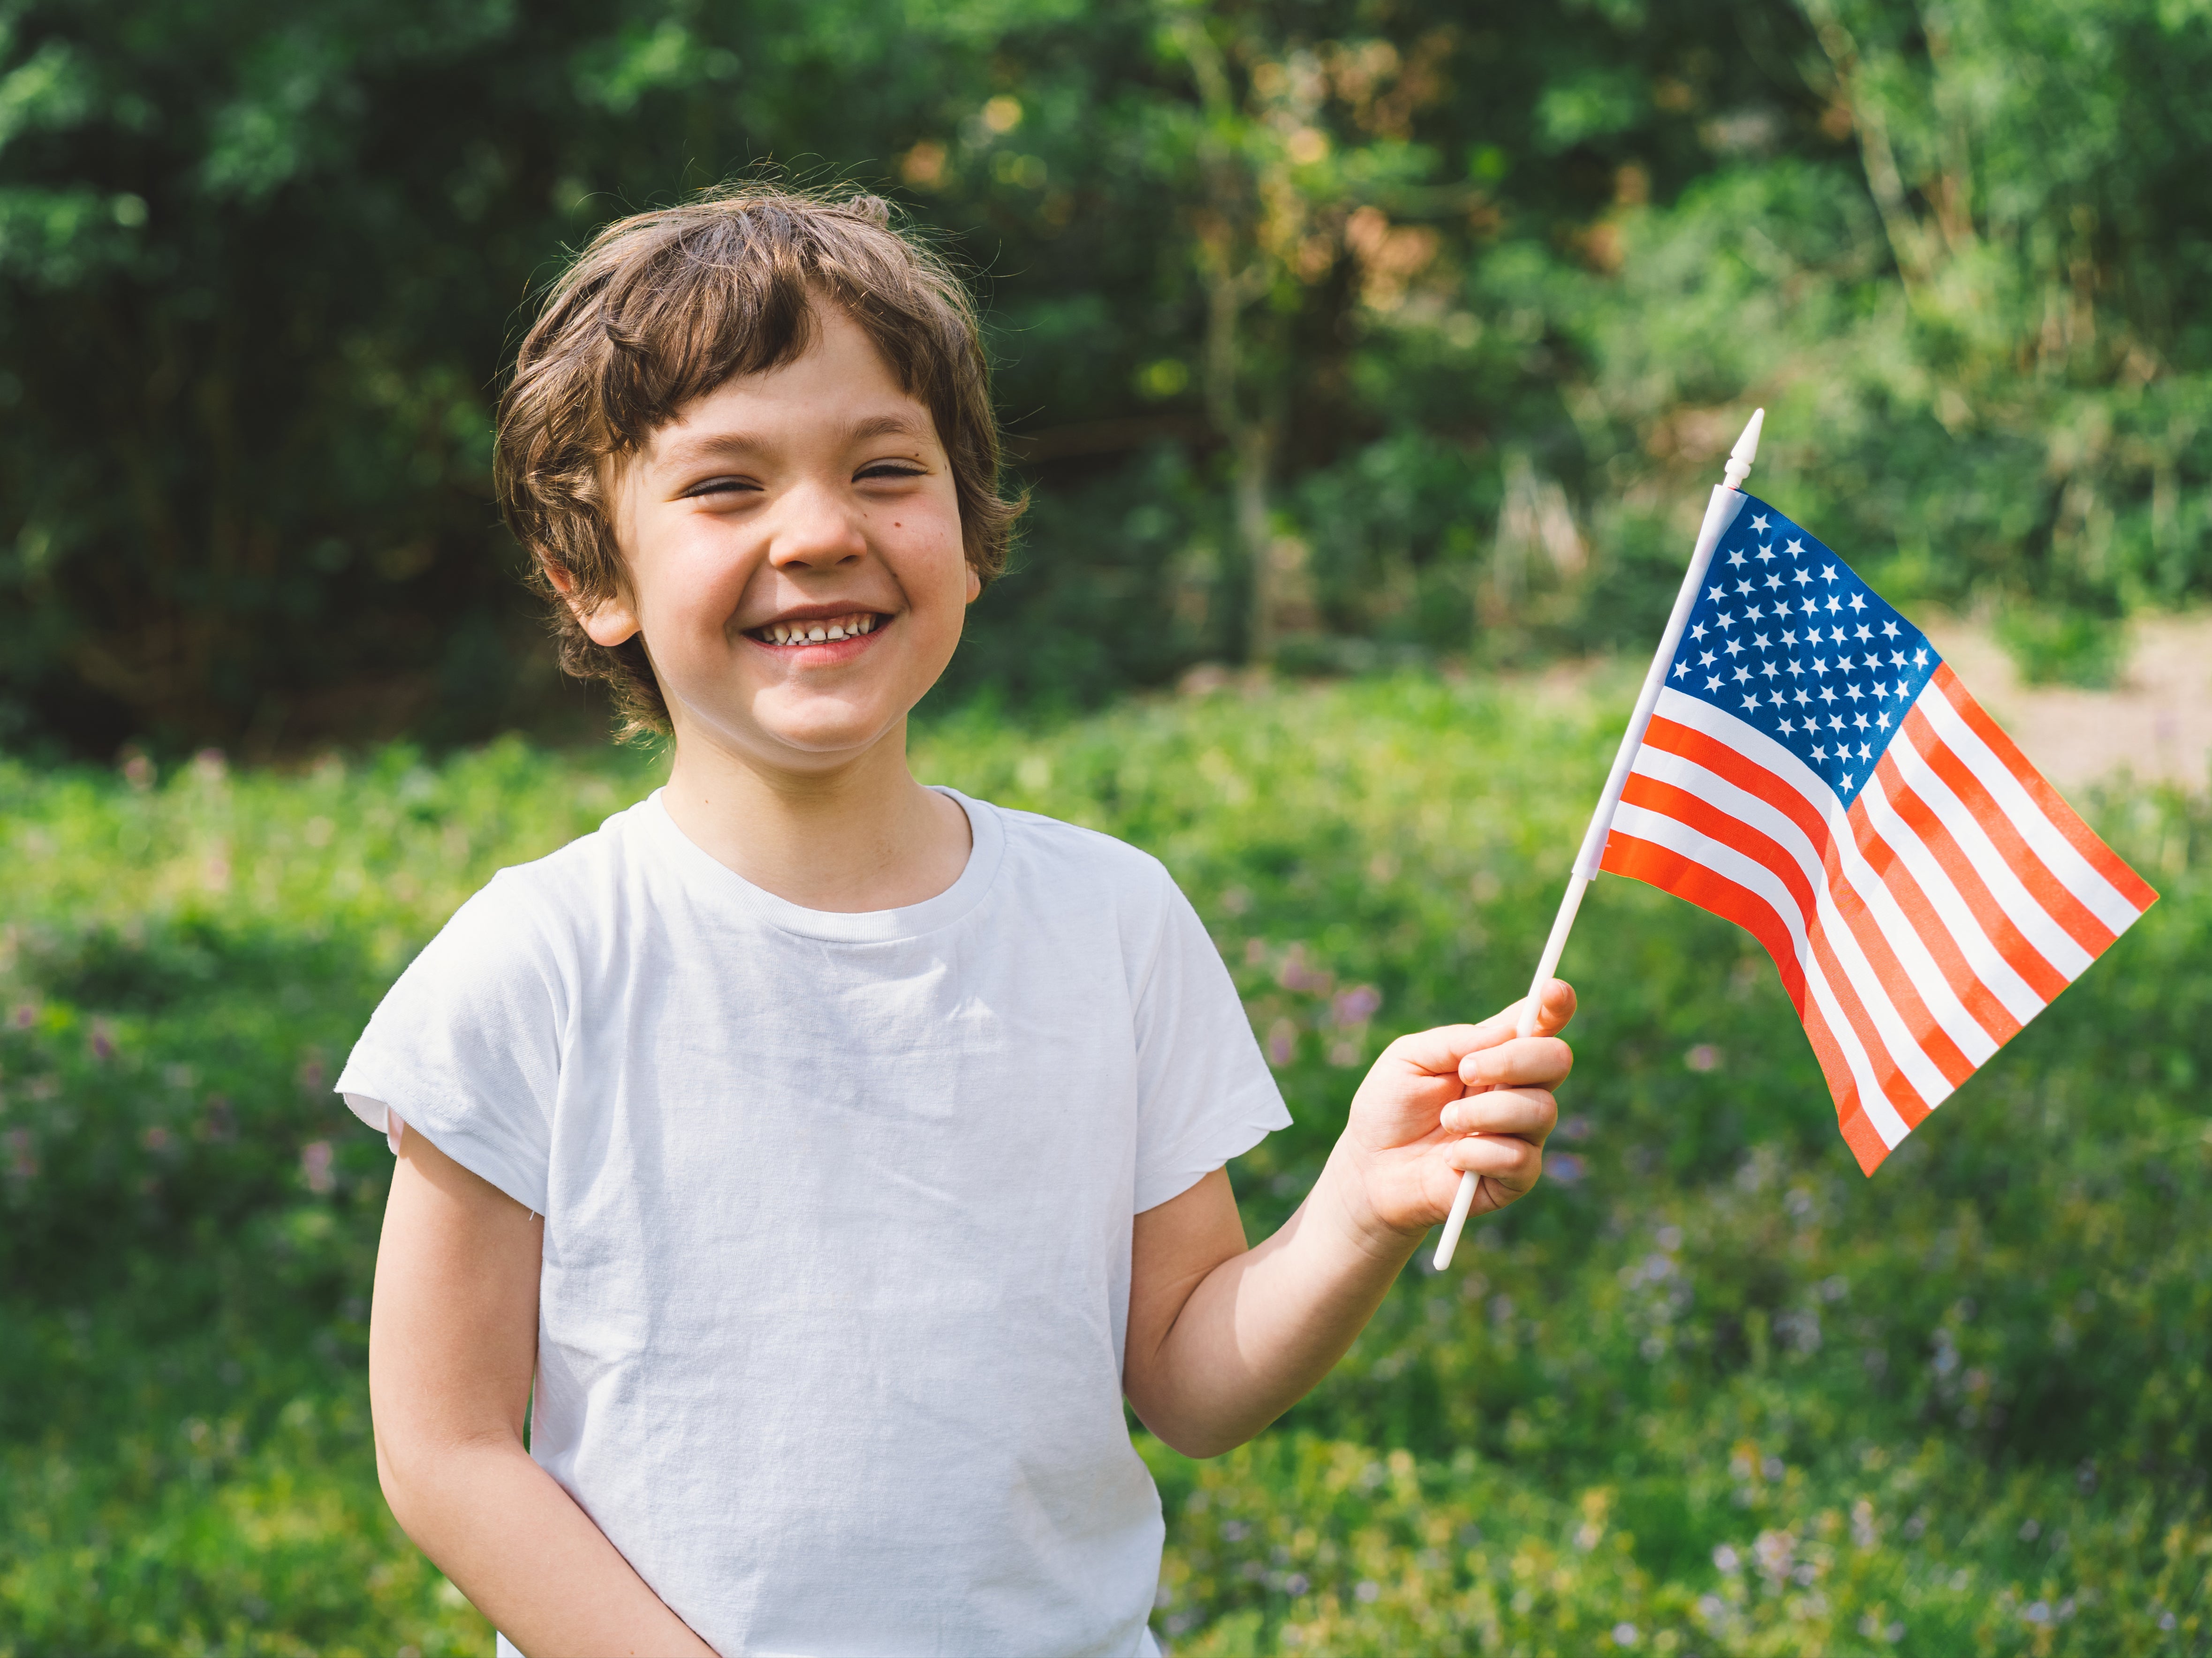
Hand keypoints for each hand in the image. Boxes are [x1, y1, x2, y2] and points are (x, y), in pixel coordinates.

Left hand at [1326, 980, 1574, 1248]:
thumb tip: (1509, 1030)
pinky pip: (1520, 1158)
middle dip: (1514, 1060)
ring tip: (1447, 1120)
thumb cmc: (1388, 1107)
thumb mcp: (1408, 1058)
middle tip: (1466, 1070)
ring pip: (1540, 1109)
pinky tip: (1452, 1158)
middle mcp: (1518, 1091)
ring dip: (1485, 1111)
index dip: (1555, 1005)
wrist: (1369, 1170)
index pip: (1541, 1026)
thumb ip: (1456, 1041)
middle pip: (1556, 1060)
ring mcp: (1521, 1134)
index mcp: (1496, 1055)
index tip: (1552, 990)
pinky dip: (1478, 1152)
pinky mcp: (1514, 1177)